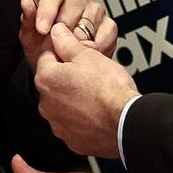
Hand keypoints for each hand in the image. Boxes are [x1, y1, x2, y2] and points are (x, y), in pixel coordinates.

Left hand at [20, 0, 116, 61]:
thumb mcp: (30, 38)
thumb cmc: (44, 49)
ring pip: (88, 22)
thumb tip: (26, 2)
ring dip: (77, 41)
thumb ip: (28, 20)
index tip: (42, 29)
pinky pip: (103, 35)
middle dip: (62, 30)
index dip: (47, 10)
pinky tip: (83, 52)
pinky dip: (93, 48)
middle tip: (55, 45)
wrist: (62, 70)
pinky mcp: (109, 25)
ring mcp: (95, 9)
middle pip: (73, 6)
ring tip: (68, 51)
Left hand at [32, 23, 139, 158]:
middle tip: (90, 74)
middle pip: (54, 83)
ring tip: (96, 94)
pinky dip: (82, 118)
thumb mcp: (88, 55)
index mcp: (46, 80)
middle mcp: (46, 104)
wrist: (126, 122)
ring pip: (62, 105)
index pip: (47, 57)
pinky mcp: (71, 140)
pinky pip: (73, 124)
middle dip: (68, 77)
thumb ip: (67, 42)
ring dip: (74, 99)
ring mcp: (58, 125)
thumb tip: (56, 32)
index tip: (77, 55)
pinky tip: (97, 112)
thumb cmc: (109, 89)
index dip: (63, 53)